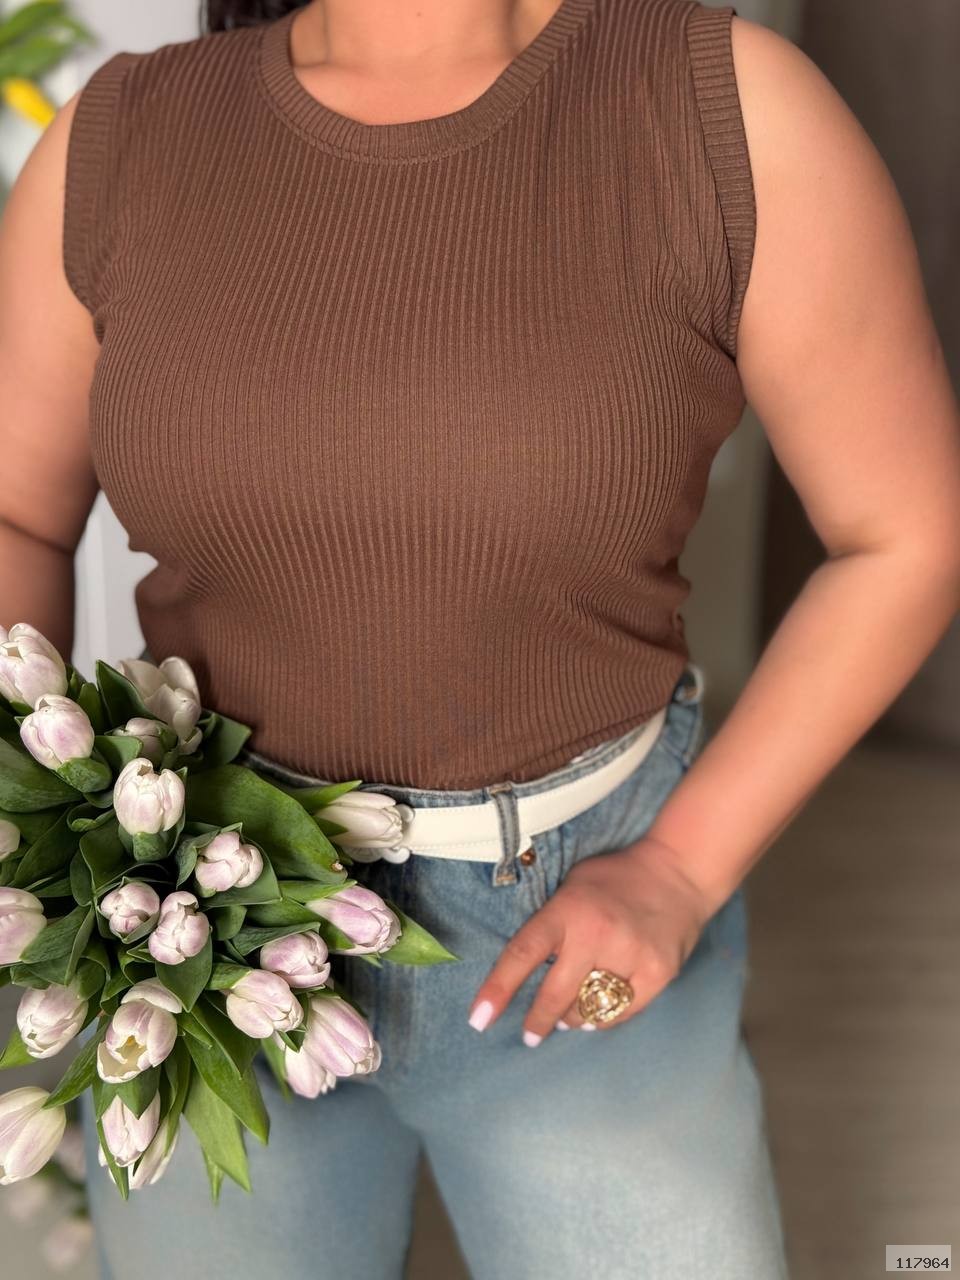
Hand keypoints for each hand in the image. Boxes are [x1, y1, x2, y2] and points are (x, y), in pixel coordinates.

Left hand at [467, 836, 715, 1044]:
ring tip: (569, 1014)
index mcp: (567, 910)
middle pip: (555, 994)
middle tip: (531, 1033)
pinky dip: (604, 1017)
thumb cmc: (614, 878)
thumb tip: (525, 967)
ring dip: (573, 1017)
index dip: (497, 989)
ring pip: (588, 1010)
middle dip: (538, 1021)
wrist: (678, 872)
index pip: (522, 954)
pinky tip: (599, 1009)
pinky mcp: (657, 972)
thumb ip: (551, 921)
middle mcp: (596, 934)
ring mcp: (629, 955)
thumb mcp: (572, 885)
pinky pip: (620, 1013)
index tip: (478, 1019)